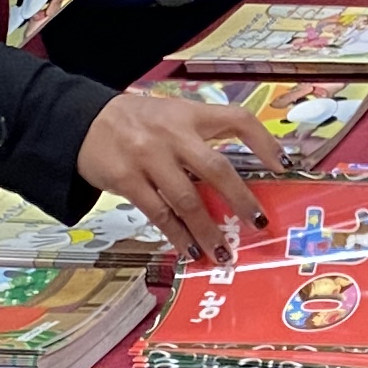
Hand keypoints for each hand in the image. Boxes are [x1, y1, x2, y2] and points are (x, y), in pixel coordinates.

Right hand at [76, 90, 269, 264]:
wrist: (83, 122)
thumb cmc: (137, 123)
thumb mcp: (172, 117)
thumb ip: (200, 140)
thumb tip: (233, 185)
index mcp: (190, 114)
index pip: (236, 120)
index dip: (264, 142)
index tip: (284, 165)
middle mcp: (172, 133)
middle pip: (216, 168)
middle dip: (241, 200)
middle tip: (259, 223)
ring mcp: (148, 157)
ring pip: (186, 199)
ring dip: (208, 230)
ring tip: (223, 253)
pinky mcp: (127, 179)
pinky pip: (159, 214)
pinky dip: (178, 235)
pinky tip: (190, 251)